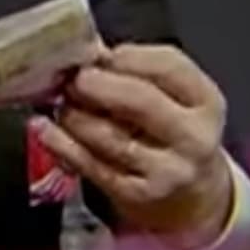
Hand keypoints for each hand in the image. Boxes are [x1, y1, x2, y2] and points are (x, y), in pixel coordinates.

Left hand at [38, 43, 232, 249]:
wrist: (191, 197)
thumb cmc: (171, 132)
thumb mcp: (173, 98)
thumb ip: (137, 71)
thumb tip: (89, 53)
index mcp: (206, 101)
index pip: (169, 66)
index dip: (128, 56)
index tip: (100, 54)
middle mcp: (193, 137)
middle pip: (141, 101)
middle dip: (99, 85)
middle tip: (72, 78)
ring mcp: (166, 170)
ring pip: (110, 136)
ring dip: (75, 114)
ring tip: (60, 101)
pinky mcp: (136, 195)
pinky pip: (92, 165)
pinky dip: (62, 144)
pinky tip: (43, 128)